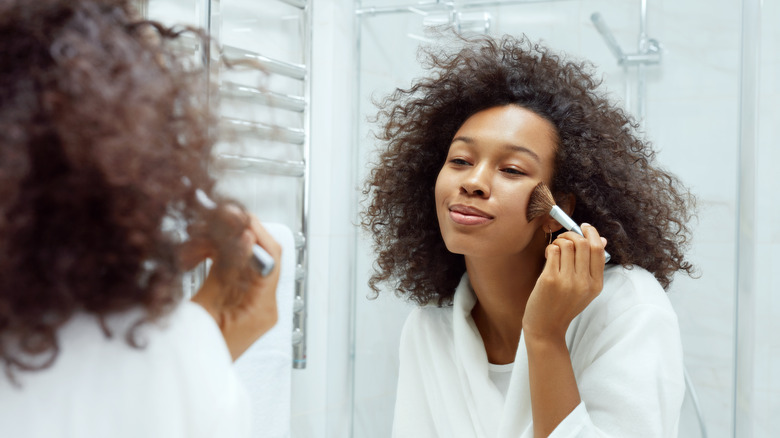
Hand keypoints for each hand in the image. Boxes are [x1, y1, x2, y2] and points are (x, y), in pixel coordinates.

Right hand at [184, 207, 281, 360]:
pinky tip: (195, 255)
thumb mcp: (205, 309)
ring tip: (192, 244)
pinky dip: (214, 259)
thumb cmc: (194, 358)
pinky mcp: (238, 302)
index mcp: (263, 310)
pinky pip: (231, 271)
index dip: (255, 231)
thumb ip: (226, 270)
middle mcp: (264, 305)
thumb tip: (245, 237)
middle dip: (232, 234)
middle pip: (258, 255)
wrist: (187, 381)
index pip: (272, 258)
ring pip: (241, 259)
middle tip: (210, 220)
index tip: (234, 214)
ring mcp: (252, 304)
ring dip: (217, 246)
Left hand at [522, 223, 605, 342]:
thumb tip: (602, 240)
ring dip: (559, 241)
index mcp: (596, 285)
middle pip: (583, 244)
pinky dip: (551, 248)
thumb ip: (592, 266)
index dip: (592, 234)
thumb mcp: (584, 290)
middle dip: (572, 234)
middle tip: (564, 237)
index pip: (599, 250)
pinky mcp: (550, 280)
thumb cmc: (563, 306)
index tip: (584, 227)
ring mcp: (567, 281)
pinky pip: (553, 251)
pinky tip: (548, 255)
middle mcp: (584, 283)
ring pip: (567, 244)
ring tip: (555, 249)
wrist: (546, 328)